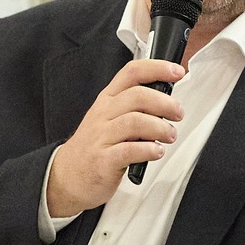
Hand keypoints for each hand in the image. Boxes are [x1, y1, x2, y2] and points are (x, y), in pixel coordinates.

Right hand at [45, 57, 185, 217]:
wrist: (67, 176)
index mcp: (107, 100)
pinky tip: (156, 151)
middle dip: (165, 103)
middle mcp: (104, 115)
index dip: (157, 68)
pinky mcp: (104, 160)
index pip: (131, 73)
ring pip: (135, 121)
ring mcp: (102, 137)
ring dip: (160, 128)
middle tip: (178, 114)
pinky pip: (129, 150)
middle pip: (138, 96)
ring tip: (169, 135)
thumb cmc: (94, 147)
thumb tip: (167, 102)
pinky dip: (148, 149)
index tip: (176, 71)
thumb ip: (133, 108)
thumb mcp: (108, 118)